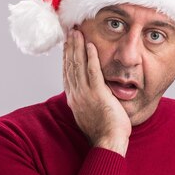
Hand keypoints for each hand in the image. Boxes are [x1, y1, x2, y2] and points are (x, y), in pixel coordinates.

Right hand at [63, 29, 131, 156]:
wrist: (108, 142)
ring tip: (77, 32)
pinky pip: (93, 71)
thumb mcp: (89, 115)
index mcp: (74, 100)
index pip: (67, 74)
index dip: (66, 58)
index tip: (66, 46)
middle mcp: (76, 95)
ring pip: (79, 65)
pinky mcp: (97, 94)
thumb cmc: (103, 132)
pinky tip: (90, 45)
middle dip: (70, 48)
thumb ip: (87, 103)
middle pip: (70, 66)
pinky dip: (90, 57)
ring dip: (77, 47)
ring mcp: (85, 94)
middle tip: (69, 32)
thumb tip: (89, 96)